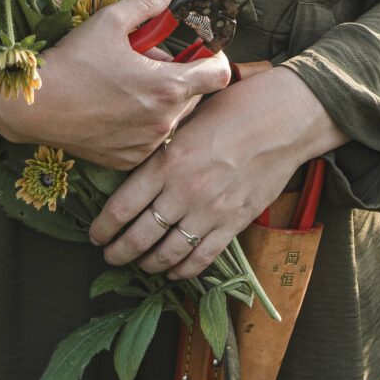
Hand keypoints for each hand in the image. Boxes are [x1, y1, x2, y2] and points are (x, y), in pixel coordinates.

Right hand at [0, 0, 231, 169]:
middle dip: (180, 77)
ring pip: (173, 118)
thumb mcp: (109, 20)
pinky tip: (117, 109)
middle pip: (195, 96)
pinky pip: (151, 139)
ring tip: (130, 86)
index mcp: (167, 86)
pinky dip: (144, 123)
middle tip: (149, 63)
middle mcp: (164, 121)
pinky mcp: (129, 160)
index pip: (219, 75)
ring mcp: (147, 144)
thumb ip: (145, 4)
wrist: (35, 105)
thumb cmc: (73, 61)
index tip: (198, 50)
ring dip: (162, 101)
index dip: (213, 57)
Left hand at [87, 66, 313, 281]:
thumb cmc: (235, 109)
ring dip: (147, 264)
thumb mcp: (189, 118)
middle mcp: (184, 191)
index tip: (96, 234)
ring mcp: (209, 212)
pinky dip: (183, 270)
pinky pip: (201, 258)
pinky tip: (173, 271)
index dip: (104, 226)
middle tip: (110, 255)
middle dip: (119, 251)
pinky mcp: (233, 224)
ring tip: (138, 265)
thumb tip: (139, 161)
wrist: (283, 119)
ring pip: (167, 253)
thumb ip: (164, 146)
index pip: (123, 205)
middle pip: (140, 236)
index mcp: (168, 161)